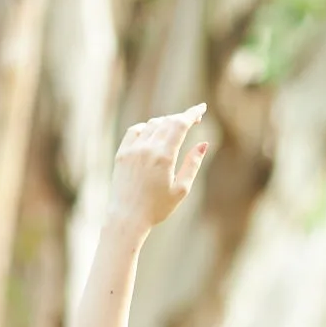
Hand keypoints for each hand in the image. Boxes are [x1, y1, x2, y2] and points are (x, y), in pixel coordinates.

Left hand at [105, 105, 207, 237]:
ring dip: (166, 122)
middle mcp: (147, 148)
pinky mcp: (122, 153)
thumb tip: (203, 144)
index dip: (192, 113)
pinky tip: (152, 134)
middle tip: (193, 120)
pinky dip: (146, 128)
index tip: (201, 108)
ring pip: (152, 124)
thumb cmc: (157, 208)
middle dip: (182, 117)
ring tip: (175, 129)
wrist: (127, 218)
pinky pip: (135, 131)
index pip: (180, 124)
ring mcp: (132, 149)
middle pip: (168, 121)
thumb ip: (193, 164)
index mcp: (164, 156)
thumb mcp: (181, 189)